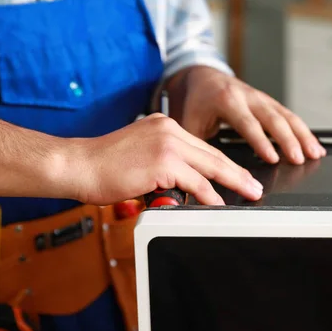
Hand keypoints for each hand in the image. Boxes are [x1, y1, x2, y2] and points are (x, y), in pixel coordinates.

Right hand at [68, 114, 262, 205]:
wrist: (77, 164)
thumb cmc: (103, 165)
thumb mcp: (141, 154)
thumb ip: (166, 163)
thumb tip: (186, 184)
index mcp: (164, 125)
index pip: (202, 147)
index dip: (224, 163)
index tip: (239, 174)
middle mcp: (169, 129)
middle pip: (213, 154)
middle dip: (237, 173)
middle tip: (254, 186)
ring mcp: (167, 143)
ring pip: (210, 167)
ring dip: (232, 183)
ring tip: (248, 194)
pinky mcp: (163, 161)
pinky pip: (196, 183)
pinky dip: (209, 196)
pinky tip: (218, 205)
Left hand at [167, 66, 325, 164]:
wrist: (199, 75)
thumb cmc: (193, 102)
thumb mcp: (187, 122)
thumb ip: (198, 145)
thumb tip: (204, 172)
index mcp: (225, 100)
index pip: (248, 123)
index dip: (261, 142)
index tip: (273, 158)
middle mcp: (247, 96)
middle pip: (274, 118)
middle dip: (289, 140)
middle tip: (299, 159)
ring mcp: (260, 97)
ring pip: (287, 116)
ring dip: (303, 135)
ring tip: (315, 154)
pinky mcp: (268, 102)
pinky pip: (289, 115)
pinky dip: (303, 130)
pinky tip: (314, 145)